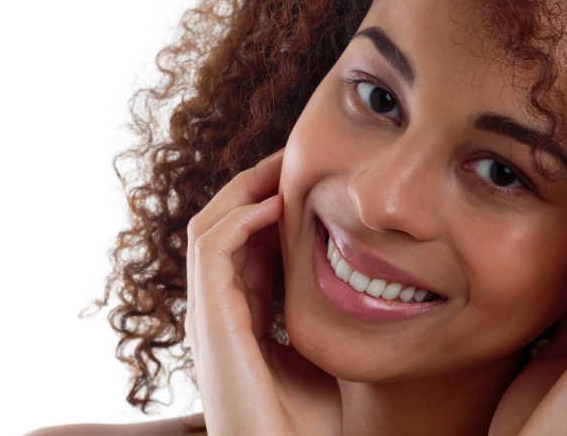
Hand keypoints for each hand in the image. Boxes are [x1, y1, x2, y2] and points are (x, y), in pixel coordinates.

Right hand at [184, 148, 339, 434]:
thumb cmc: (303, 424)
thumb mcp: (321, 356)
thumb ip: (321, 319)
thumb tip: (358, 285)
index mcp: (238, 318)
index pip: (243, 246)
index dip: (269, 209)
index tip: (306, 183)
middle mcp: (216, 311)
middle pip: (219, 227)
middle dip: (252, 188)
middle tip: (290, 158)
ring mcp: (208, 315)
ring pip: (207, 228)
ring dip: (242, 191)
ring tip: (281, 167)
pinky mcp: (211, 320)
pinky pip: (212, 249)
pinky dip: (240, 218)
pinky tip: (276, 204)